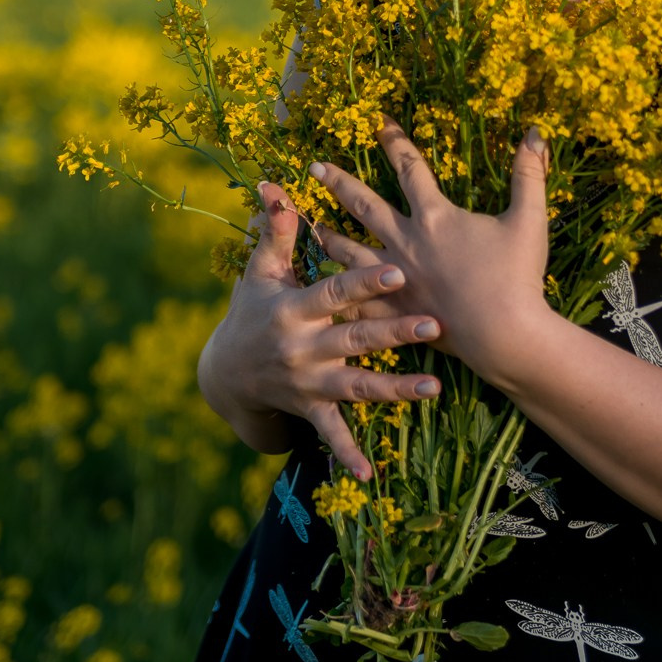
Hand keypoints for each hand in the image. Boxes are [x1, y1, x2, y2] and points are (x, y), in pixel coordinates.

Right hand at [197, 183, 444, 478]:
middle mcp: (301, 347)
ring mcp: (306, 383)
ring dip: (395, 389)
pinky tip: (373, 474)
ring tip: (435, 387)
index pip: (334, 291)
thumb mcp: (259, 272)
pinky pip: (331, 434)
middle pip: (355, 338)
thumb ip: (276, 231)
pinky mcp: (308, 410)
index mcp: (293, 308)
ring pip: (356, 387)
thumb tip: (275, 187)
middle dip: (396, 332)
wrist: (224, 372)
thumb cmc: (252, 309)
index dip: (365, 281)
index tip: (400, 269)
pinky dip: (348, 454)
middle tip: (437, 325)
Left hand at [311, 121, 551, 380]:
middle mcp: (407, 242)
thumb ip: (529, 174)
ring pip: (351, 251)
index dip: (395, 142)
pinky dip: (340, 290)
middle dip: (338, 182)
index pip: (410, 168)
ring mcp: (396, 278)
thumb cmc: (519, 275)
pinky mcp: (394, 311)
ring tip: (314, 225)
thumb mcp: (529, 218)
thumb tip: (536, 131)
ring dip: (330, 235)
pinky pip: (359, 297)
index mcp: (435, 217)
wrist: (505, 334)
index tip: (378, 122)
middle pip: (364, 205)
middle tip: (315, 167)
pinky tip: (326, 286)